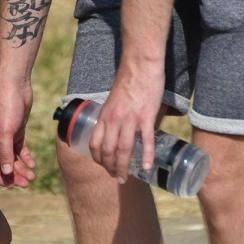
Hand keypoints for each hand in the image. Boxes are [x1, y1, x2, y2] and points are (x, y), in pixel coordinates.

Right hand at [0, 84, 35, 187]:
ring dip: (21, 169)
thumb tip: (6, 173)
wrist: (15, 88)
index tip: (12, 185)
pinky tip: (33, 164)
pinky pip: (21, 150)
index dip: (0, 178)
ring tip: (32, 177)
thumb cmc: (6, 108)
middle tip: (27, 183)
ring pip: (13, 159)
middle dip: (14, 175)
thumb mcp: (6, 133)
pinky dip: (26, 158)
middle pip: (3, 165)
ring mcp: (7, 137)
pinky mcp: (17, 132)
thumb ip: (5, 153)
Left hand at [88, 64, 164, 182]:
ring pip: (124, 149)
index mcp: (104, 116)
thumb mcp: (113, 100)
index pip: (94, 143)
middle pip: (108, 150)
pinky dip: (147, 156)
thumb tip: (116, 129)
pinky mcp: (146, 116)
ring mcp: (130, 119)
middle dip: (110, 167)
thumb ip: (113, 115)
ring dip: (123, 167)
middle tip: (116, 177)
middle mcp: (114, 120)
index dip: (97, 158)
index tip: (103, 167)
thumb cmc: (128, 81)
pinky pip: (146, 140)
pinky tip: (148, 166)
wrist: (140, 65)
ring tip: (125, 178)